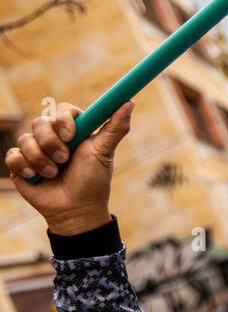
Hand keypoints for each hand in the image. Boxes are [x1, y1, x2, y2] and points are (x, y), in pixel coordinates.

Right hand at [5, 101, 132, 234]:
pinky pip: (13, 155)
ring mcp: (35, 149)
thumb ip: (116, 127)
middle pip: (40, 122)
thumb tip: (129, 102)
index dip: (63, 119)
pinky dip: (25, 167)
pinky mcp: (20, 163)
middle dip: (52, 143)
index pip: (63, 110)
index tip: (71, 135)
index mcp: (74, 130)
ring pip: (25, 139)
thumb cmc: (92, 180)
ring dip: (41, 160)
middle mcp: (53, 136)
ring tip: (53, 174)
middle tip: (64, 159)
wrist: (75, 209)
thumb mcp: (104, 152)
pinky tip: (36, 177)